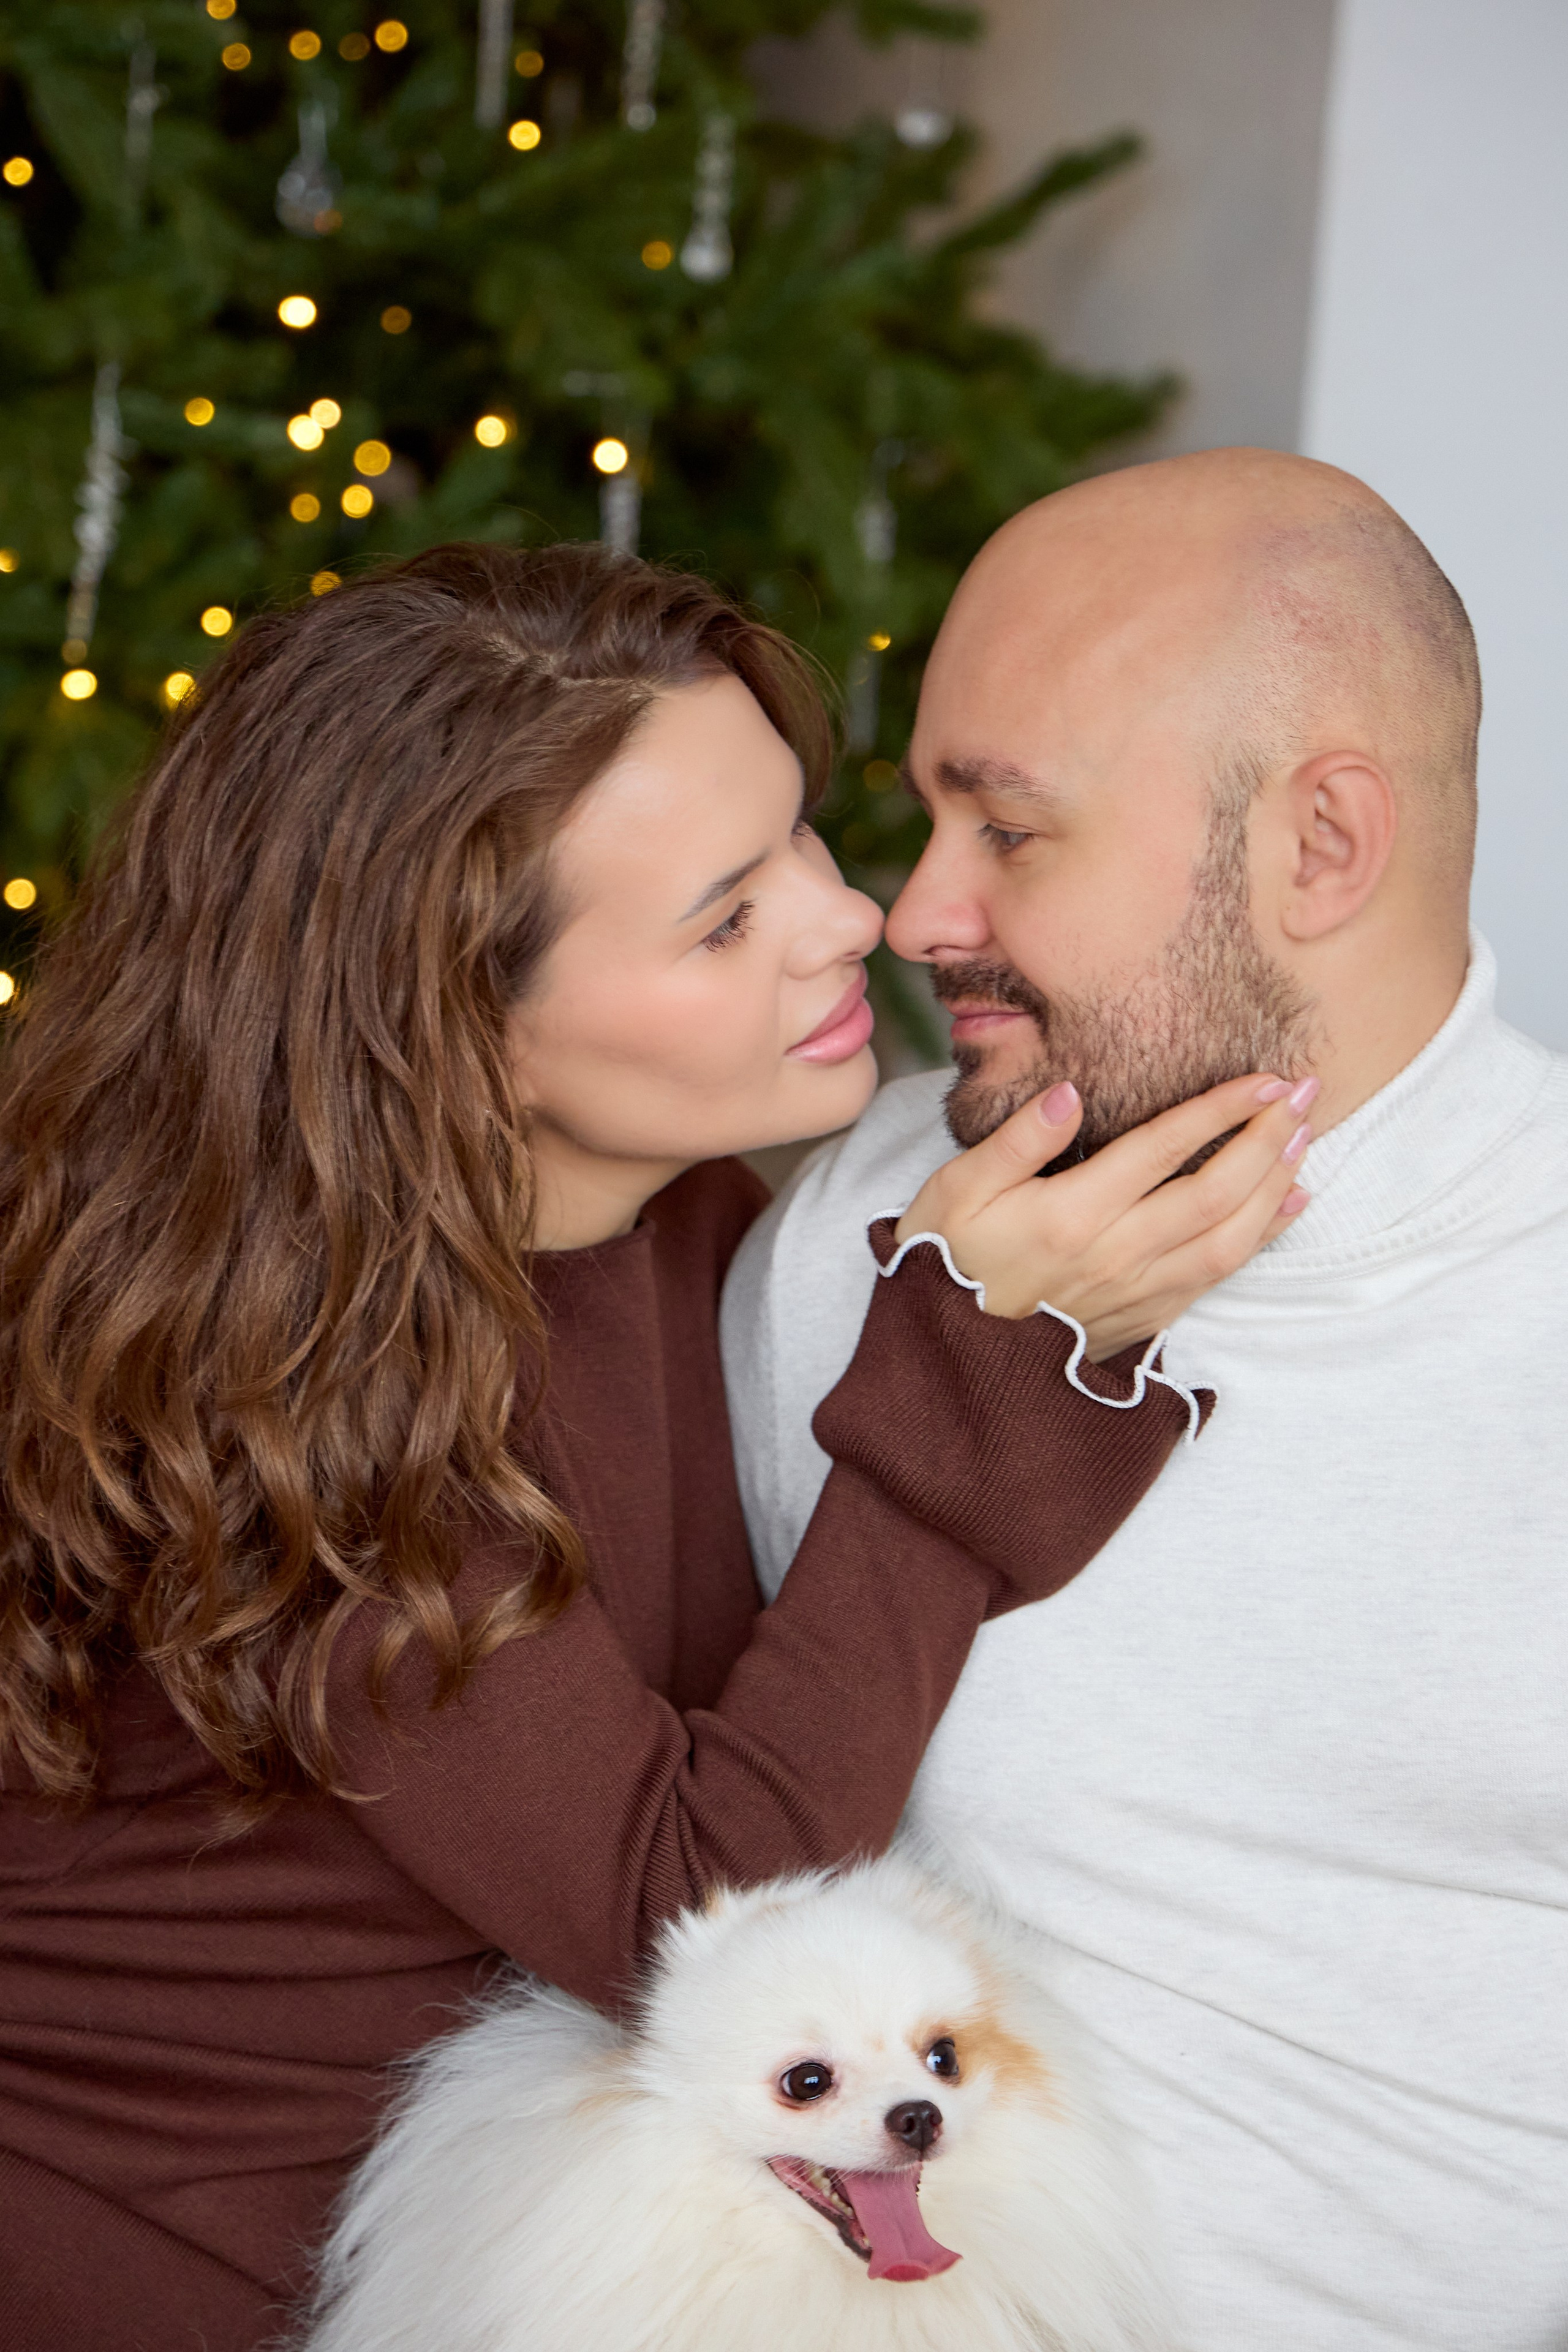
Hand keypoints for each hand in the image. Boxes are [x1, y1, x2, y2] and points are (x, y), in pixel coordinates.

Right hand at [895, 1073, 1315, 1359]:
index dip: (1221, 1109)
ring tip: (1305, 1139)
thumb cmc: (946, 1265)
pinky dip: (1262, 1238)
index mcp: (1072, 1215)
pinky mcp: (1144, 1319)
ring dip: (1275, 1185)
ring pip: (1229, 1238)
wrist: (945, 1365)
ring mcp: (1136, 1293)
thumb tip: (1070, 1093)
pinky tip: (1287, 1205)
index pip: (1164, 1147)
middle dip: (1269, 1138)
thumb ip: (1016, 1142)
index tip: (1265, 1079)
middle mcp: (1116, 1256)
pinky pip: (1219, 1276)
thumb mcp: (956, 1192)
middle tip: (1307, 1092)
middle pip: (1216, 1191)